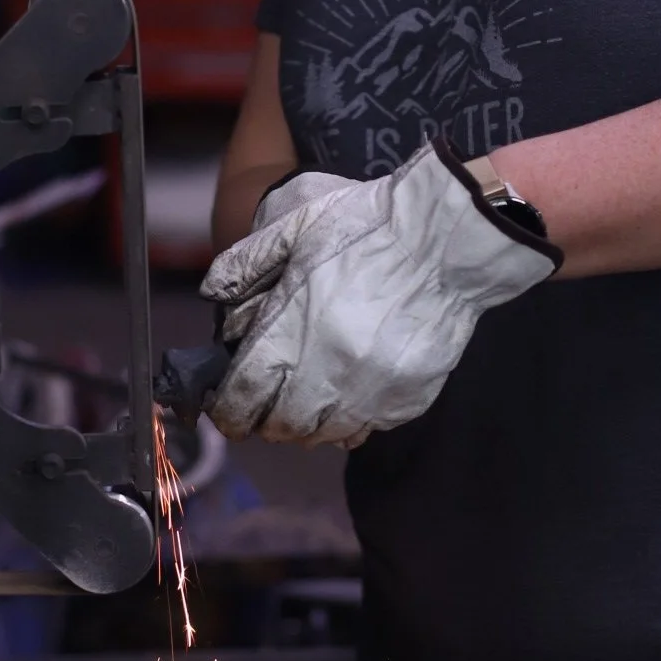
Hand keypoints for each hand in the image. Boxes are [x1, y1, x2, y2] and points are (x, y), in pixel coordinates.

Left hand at [201, 140, 558, 445]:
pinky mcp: (407, 398)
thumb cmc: (368, 226)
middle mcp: (326, 373)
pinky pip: (367, 429)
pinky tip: (348, 394)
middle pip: (281, 426)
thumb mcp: (296, 226)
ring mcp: (369, 392)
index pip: (243, 398)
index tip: (227, 409)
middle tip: (266, 405)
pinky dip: (350, 420)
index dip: (228, 411)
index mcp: (290, 332)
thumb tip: (213, 296)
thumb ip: (247, 264)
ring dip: (307, 425)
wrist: (447, 239)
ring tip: (306, 401)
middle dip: (265, 421)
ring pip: (324, 435)